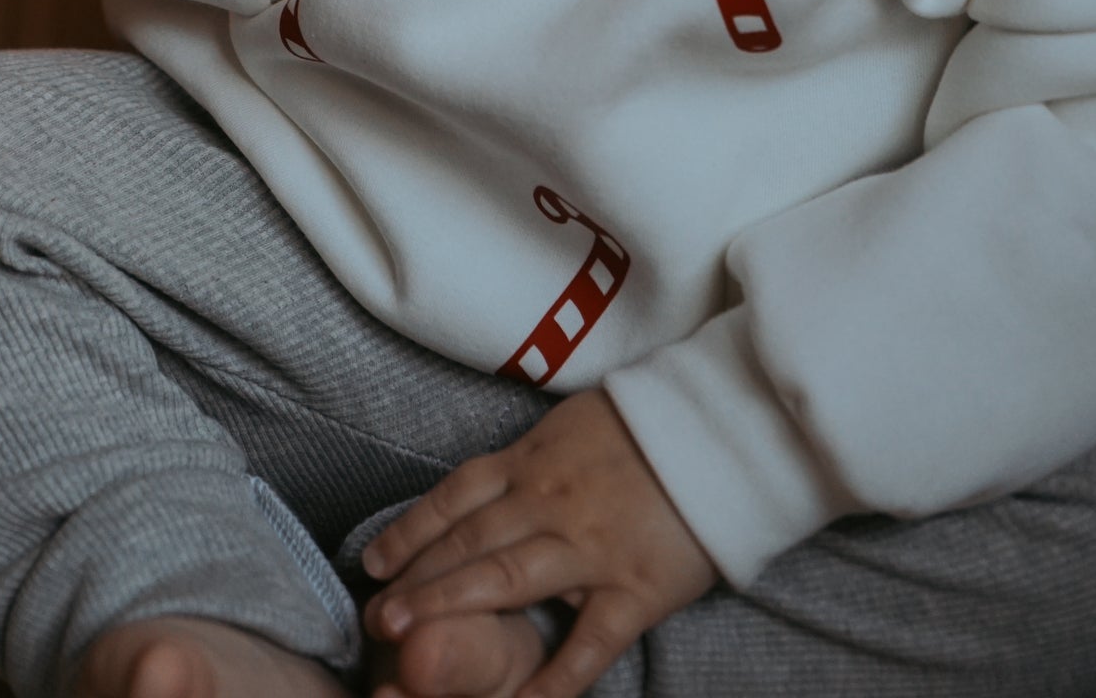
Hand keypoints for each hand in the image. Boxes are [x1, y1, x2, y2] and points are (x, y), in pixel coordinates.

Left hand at [361, 390, 718, 697]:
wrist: (723, 431)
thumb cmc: (649, 425)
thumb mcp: (575, 424)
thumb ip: (532, 458)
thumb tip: (492, 484)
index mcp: (535, 460)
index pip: (457, 498)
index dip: (411, 530)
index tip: (372, 562)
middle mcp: (550, 502)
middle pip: (468, 543)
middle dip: (415, 581)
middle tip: (373, 618)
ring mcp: (590, 548)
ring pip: (505, 582)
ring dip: (450, 610)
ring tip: (404, 644)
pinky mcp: (634, 590)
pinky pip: (586, 644)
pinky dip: (550, 681)